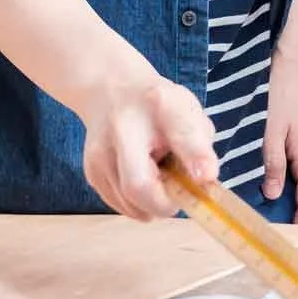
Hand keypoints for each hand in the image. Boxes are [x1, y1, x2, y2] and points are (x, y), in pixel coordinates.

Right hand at [77, 72, 217, 221]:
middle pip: (139, 185)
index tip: (205, 177)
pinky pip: (123, 206)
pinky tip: (143, 179)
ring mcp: (100, 154)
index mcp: (157, 104)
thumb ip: (198, 145)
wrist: (110, 92)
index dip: (195, 157)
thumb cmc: (156, 107)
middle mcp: (120, 129)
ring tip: (159, 177)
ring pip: (132, 205)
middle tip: (180, 193)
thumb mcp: (186, 112)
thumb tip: (205, 179)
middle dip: (166, 202)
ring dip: (153, 204)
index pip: (180, 132)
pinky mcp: (92, 173)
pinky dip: (139, 204)